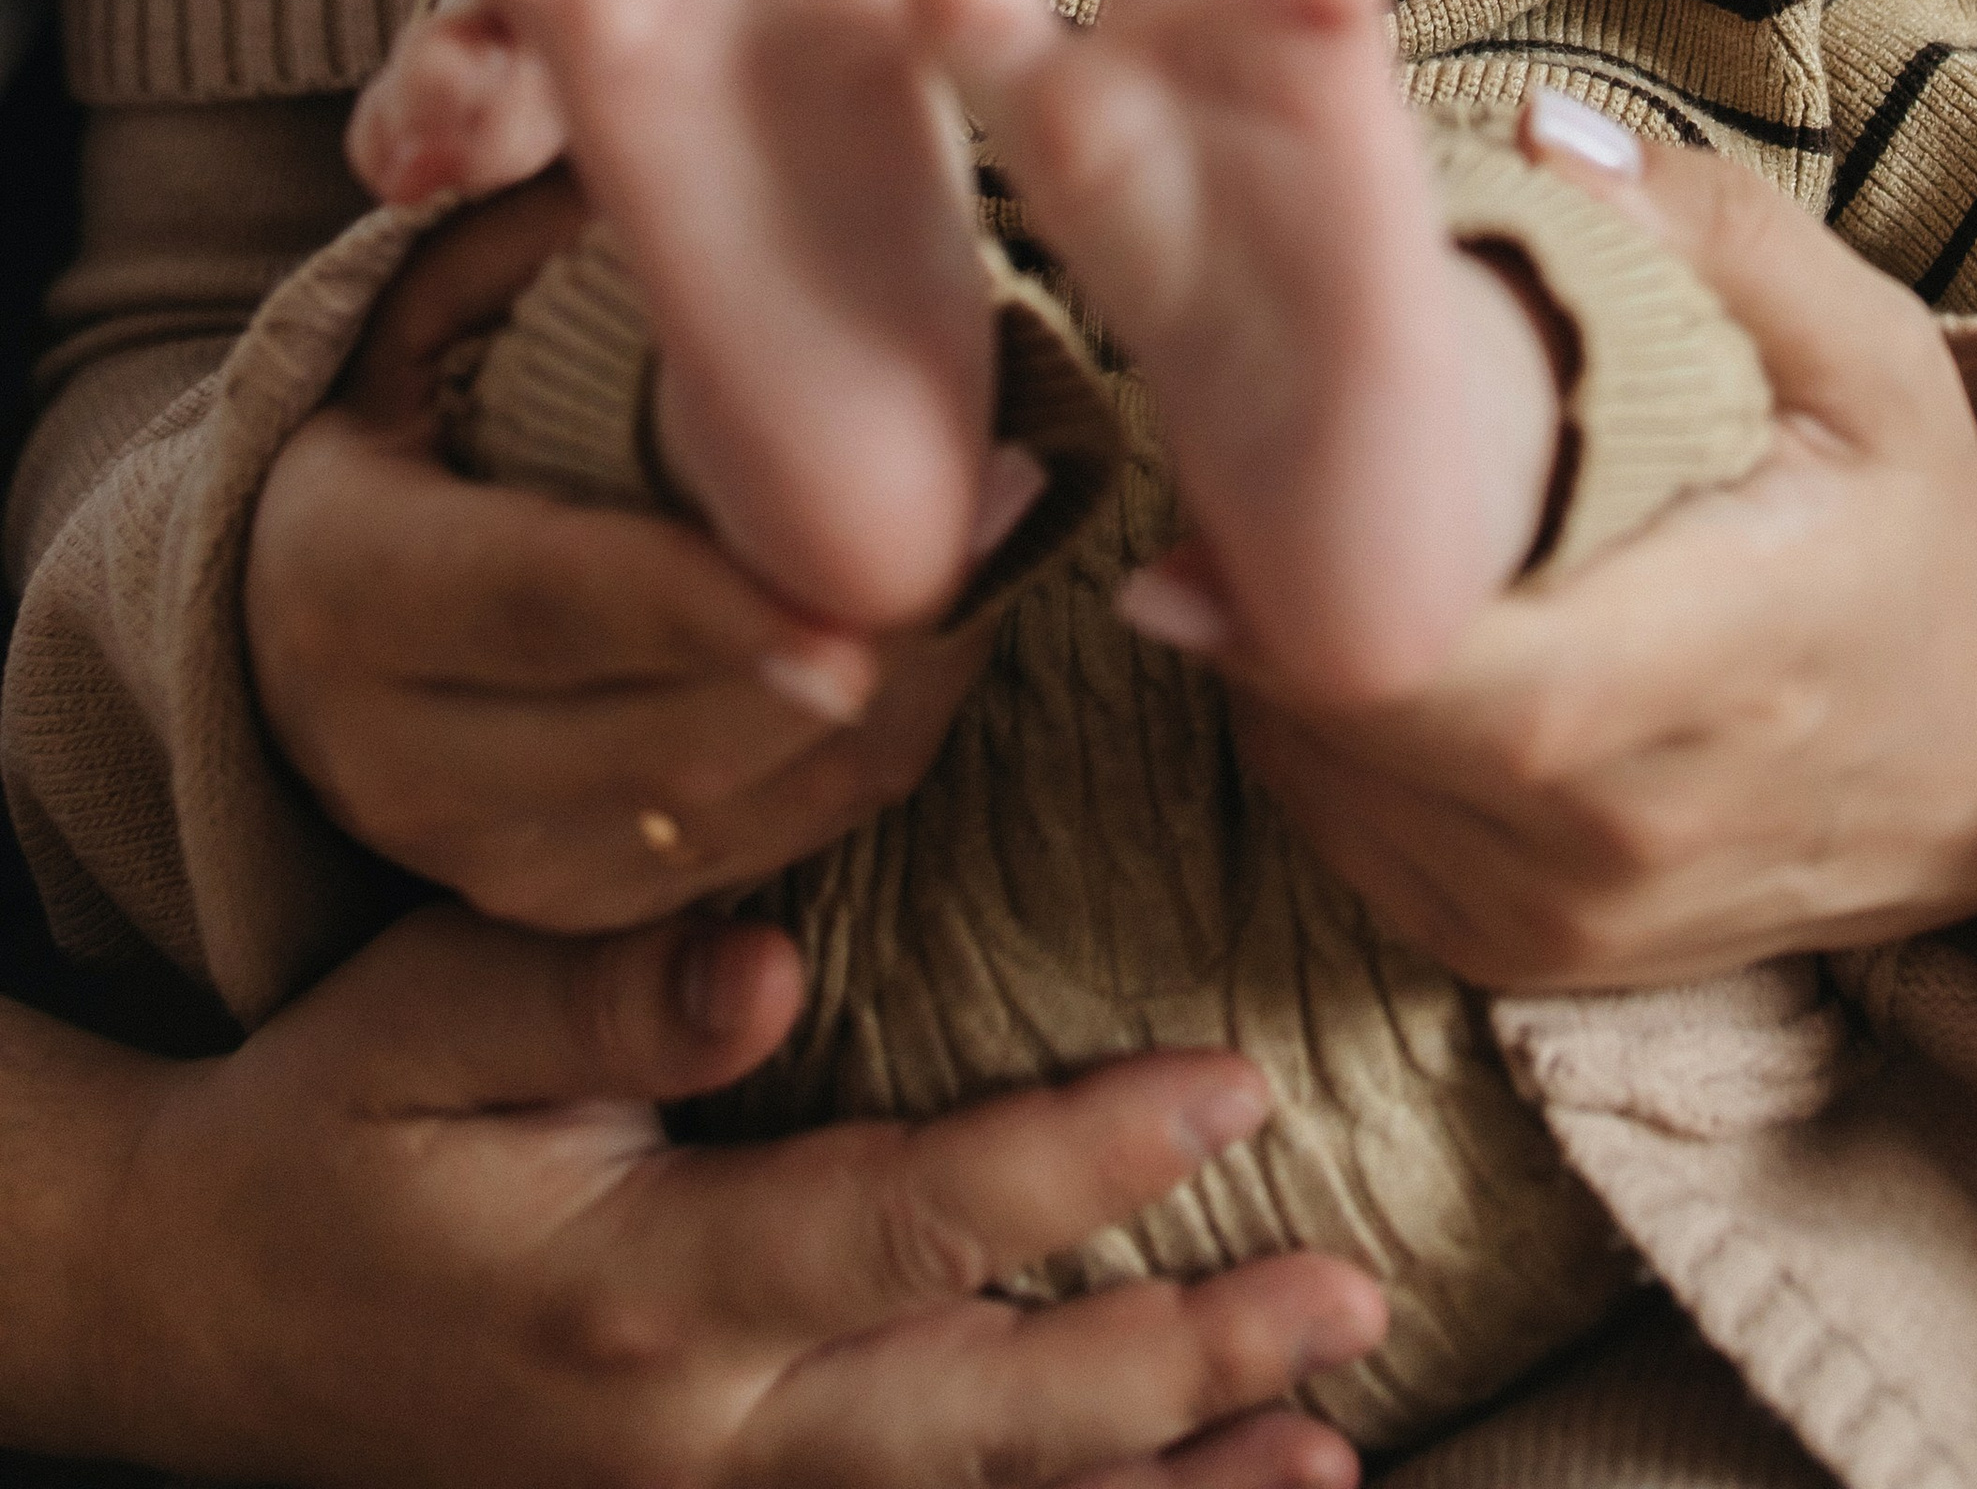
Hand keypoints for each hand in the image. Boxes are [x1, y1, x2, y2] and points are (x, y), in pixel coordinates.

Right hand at [19, 903, 1379, 1485]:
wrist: (196, 1309)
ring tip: (1331, 1448)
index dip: (1080, 1164)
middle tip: (1353, 1289)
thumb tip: (771, 967)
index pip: (906, 1224)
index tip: (1233, 1090)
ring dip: (1158, 1488)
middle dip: (1183, 1357)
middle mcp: (689, 1439)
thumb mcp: (423, 1011)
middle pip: (980, 1410)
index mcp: (636, 1283)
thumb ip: (598, 985)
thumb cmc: (328, 1124)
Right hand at [245, 184, 981, 930]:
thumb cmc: (406, 410)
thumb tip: (654, 161)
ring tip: (994, 568)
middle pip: (655, 737)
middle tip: (994, 536)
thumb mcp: (424, 308)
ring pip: (724, 818)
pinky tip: (935, 646)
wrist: (295, 606)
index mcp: (343, 582)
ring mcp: (474, 853)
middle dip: (842, 662)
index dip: (706, 610)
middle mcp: (389, 753)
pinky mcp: (557, 905)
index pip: (545, 603)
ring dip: (881, 715)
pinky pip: (746, 860)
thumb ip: (523, 237)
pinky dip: (857, 765)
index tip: (852, 608)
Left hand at [1221, 110, 1976, 988]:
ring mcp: (1572, 919)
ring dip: (1273, 647)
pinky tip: (1343, 620)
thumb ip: (1711, 231)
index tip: (1240, 460)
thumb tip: (1535, 138)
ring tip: (1287, 513)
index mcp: (1730, 661)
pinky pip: (1348, 833)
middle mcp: (1638, 827)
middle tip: (1236, 438)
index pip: (1466, 671)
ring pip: (1326, 777)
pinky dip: (1316, 725)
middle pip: (1356, 718)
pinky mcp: (1519, 958)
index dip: (1312, 579)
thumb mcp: (1870, 351)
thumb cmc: (1912, 526)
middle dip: (1267, 574)